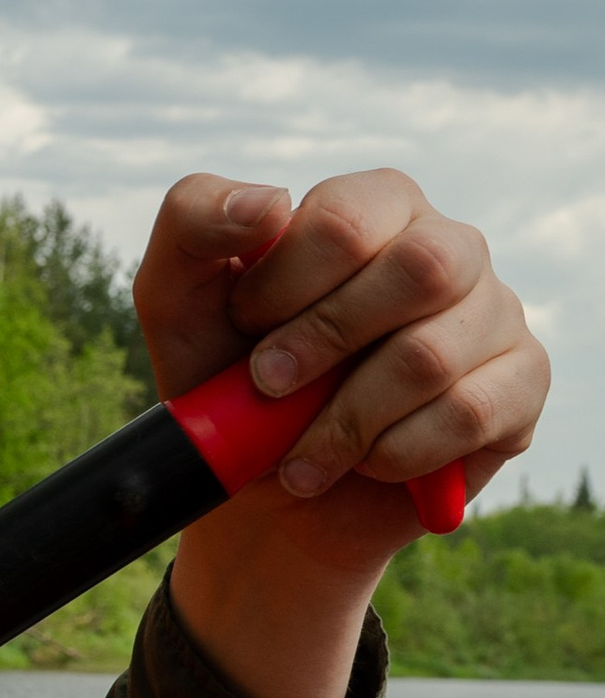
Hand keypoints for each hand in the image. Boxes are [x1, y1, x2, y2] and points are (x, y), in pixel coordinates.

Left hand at [135, 172, 547, 697]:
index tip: (244, 327)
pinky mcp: (521, 386)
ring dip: (344, 421)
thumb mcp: (177, 295)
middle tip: (268, 388)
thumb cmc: (227, 378)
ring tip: (301, 451)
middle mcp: (451, 248)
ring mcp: (495, 315)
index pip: (347, 218)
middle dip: (324, 344)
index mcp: (377, 205)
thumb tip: (268, 201)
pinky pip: (470, 415)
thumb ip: (195, 218)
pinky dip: (394, 454)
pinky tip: (365, 464)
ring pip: (433, 356)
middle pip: (421, 268)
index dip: (284, 285)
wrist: (269, 495)